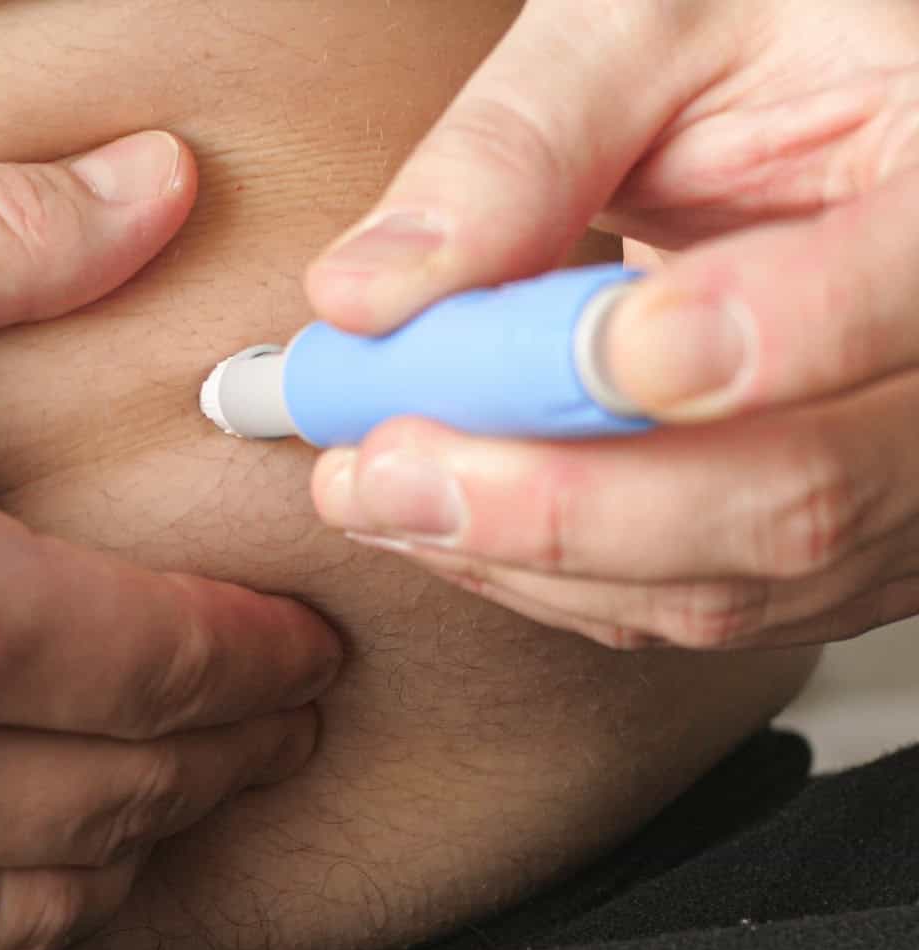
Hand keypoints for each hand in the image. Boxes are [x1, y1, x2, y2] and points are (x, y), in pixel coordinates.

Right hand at [0, 131, 339, 949]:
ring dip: (126, 853)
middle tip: (269, 719)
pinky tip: (2, 882)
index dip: (262, 657)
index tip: (301, 649)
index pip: (169, 663)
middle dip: (228, 756)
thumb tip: (156, 188)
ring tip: (161, 792)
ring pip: (31, 918)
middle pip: (125, 797)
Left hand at [304, 0, 918, 649]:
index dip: (761, 339)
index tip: (594, 351)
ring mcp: (903, 482)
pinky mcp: (834, 547)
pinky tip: (446, 516)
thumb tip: (373, 292)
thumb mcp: (653, 33)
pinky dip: (546, 575)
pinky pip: (692, 603)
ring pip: (727, 582)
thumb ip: (527, 143)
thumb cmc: (751, 58)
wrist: (804, 135)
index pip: (910, 290)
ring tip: (374, 490)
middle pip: (802, 496)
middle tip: (391, 467)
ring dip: (522, 556)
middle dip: (564, 504)